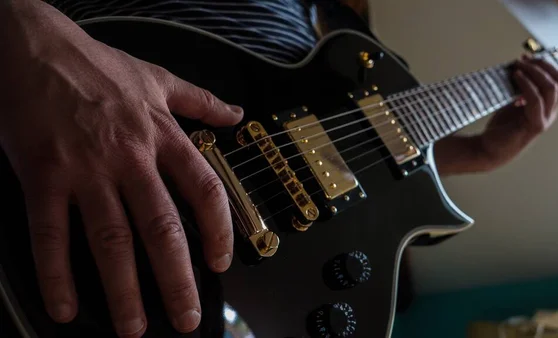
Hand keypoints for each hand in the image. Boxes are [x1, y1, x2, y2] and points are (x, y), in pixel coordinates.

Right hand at [0, 2, 240, 336]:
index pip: (204, 191)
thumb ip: (201, 101)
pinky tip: (65, 306)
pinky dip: (57, 273)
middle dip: (176, 279)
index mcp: (163, 136)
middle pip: (162, 228)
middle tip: (186, 316)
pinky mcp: (44, 176)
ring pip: (112, 240)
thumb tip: (236, 114)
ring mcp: (86, 170)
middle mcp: (131, 158)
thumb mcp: (159, 79)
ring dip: (124, 290)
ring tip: (135, 326)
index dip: (220, 230)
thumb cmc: (98, 65)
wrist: (34, 47)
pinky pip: (51, 233)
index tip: (222, 262)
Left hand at [434, 56, 557, 174]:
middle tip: (522, 59)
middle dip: (541, 66)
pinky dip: (526, 85)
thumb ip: (520, 89)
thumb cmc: (500, 127)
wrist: (489, 149)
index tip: (526, 57)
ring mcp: (545, 119)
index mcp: (548, 106)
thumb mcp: (512, 103)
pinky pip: (536, 100)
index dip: (544, 65)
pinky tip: (515, 77)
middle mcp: (551, 113)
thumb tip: (519, 66)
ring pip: (550, 88)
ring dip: (533, 72)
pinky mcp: (535, 126)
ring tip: (517, 65)